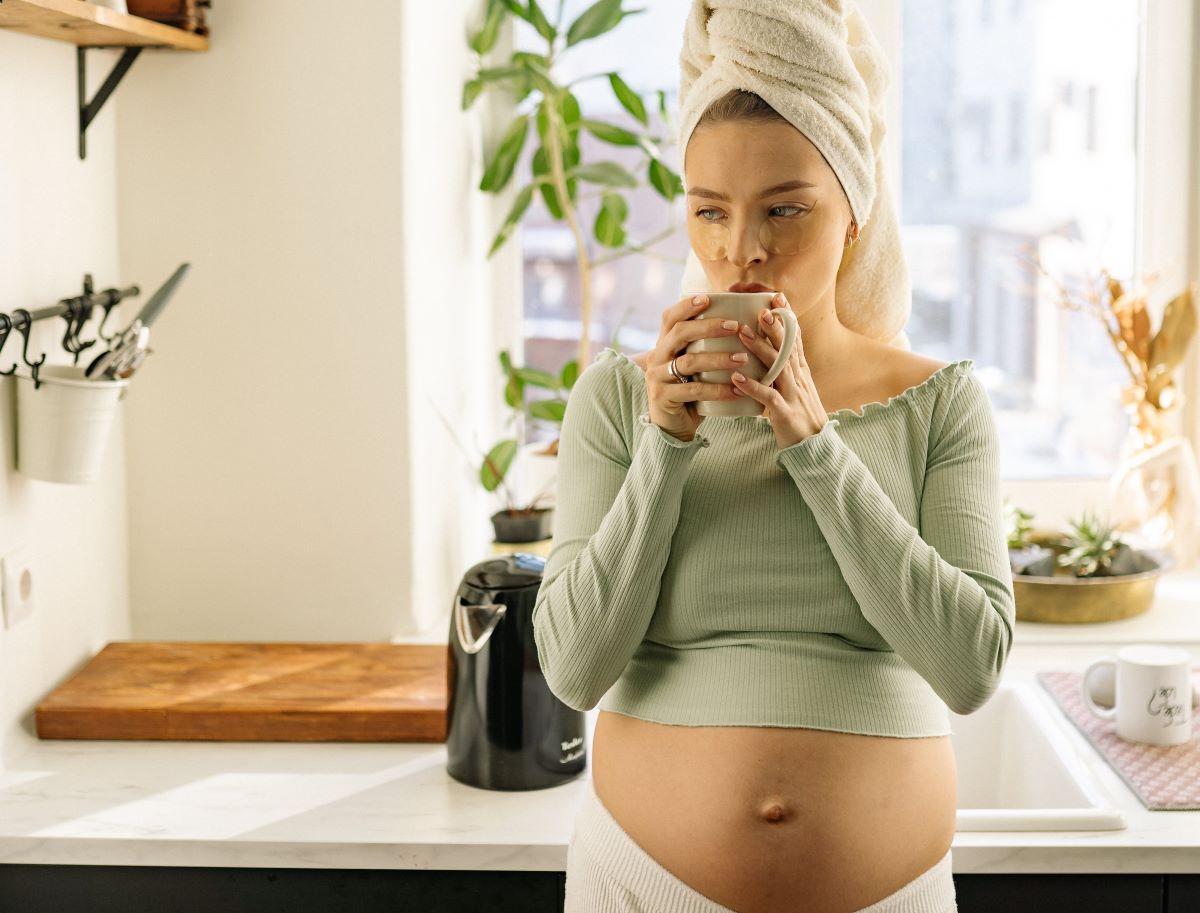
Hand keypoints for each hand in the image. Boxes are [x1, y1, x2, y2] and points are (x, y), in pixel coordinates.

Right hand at [646, 294, 745, 441]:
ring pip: (689, 362)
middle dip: (709, 327)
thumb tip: (741, 322)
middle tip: (735, 327)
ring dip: (718, 359)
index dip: (686, 306)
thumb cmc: (690, 391)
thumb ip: (705, 347)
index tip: (708, 299)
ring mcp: (657, 377)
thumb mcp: (694, 365)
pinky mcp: (663, 397)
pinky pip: (694, 390)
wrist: (672, 426)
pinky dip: (718, 389)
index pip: (669, 317)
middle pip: (680, 334)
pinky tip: (737, 390)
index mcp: (664, 344)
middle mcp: (657, 357)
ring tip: (743, 359)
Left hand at [729, 293, 829, 449]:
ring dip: (760, 349)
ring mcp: (793, 396)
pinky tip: (736, 379)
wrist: (814, 449)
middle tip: (760, 308)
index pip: (795, 339)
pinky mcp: (785, 414)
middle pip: (787, 348)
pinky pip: (768, 399)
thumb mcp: (793, 389)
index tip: (776, 296)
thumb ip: (781, 370)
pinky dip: (753, 388)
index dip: (787, 317)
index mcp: (800, 372)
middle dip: (774, 326)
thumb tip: (764, 351)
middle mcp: (798, 379)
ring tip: (741, 333)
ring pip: (777, 368)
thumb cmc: (797, 417)